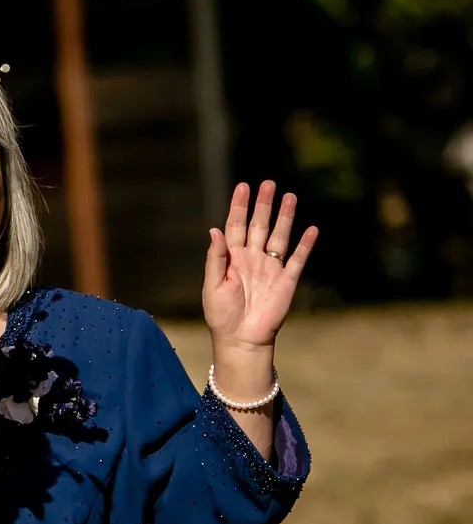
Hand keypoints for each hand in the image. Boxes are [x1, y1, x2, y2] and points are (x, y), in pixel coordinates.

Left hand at [204, 181, 317, 350]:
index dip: (239, 206)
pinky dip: (305, 244)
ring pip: (279, 236)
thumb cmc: (221, 315)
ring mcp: (270, 267)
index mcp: (231, 258)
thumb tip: (214, 230)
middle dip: (263, 205)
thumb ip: (215, 258)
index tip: (243, 186)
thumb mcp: (212, 286)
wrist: (241, 339)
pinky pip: (298, 259)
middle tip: (268, 184)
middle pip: (259, 225)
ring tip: (290, 196)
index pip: (235, 225)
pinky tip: (311, 229)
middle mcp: (252, 258)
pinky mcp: (286, 280)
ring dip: (285, 217)